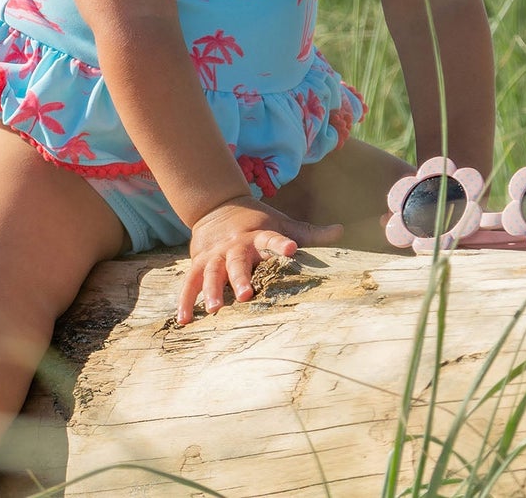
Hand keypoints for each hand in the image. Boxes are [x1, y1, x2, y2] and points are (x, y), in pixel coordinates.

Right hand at [179, 194, 343, 324]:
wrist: (219, 206)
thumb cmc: (258, 222)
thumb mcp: (284, 224)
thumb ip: (311, 233)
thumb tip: (341, 231)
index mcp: (259, 235)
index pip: (272, 238)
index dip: (281, 244)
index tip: (291, 250)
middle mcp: (236, 245)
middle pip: (238, 261)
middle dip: (241, 278)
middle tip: (247, 295)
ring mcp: (215, 255)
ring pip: (212, 273)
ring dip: (212, 291)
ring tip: (215, 309)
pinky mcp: (199, 263)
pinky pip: (190, 283)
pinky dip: (186, 301)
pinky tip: (184, 320)